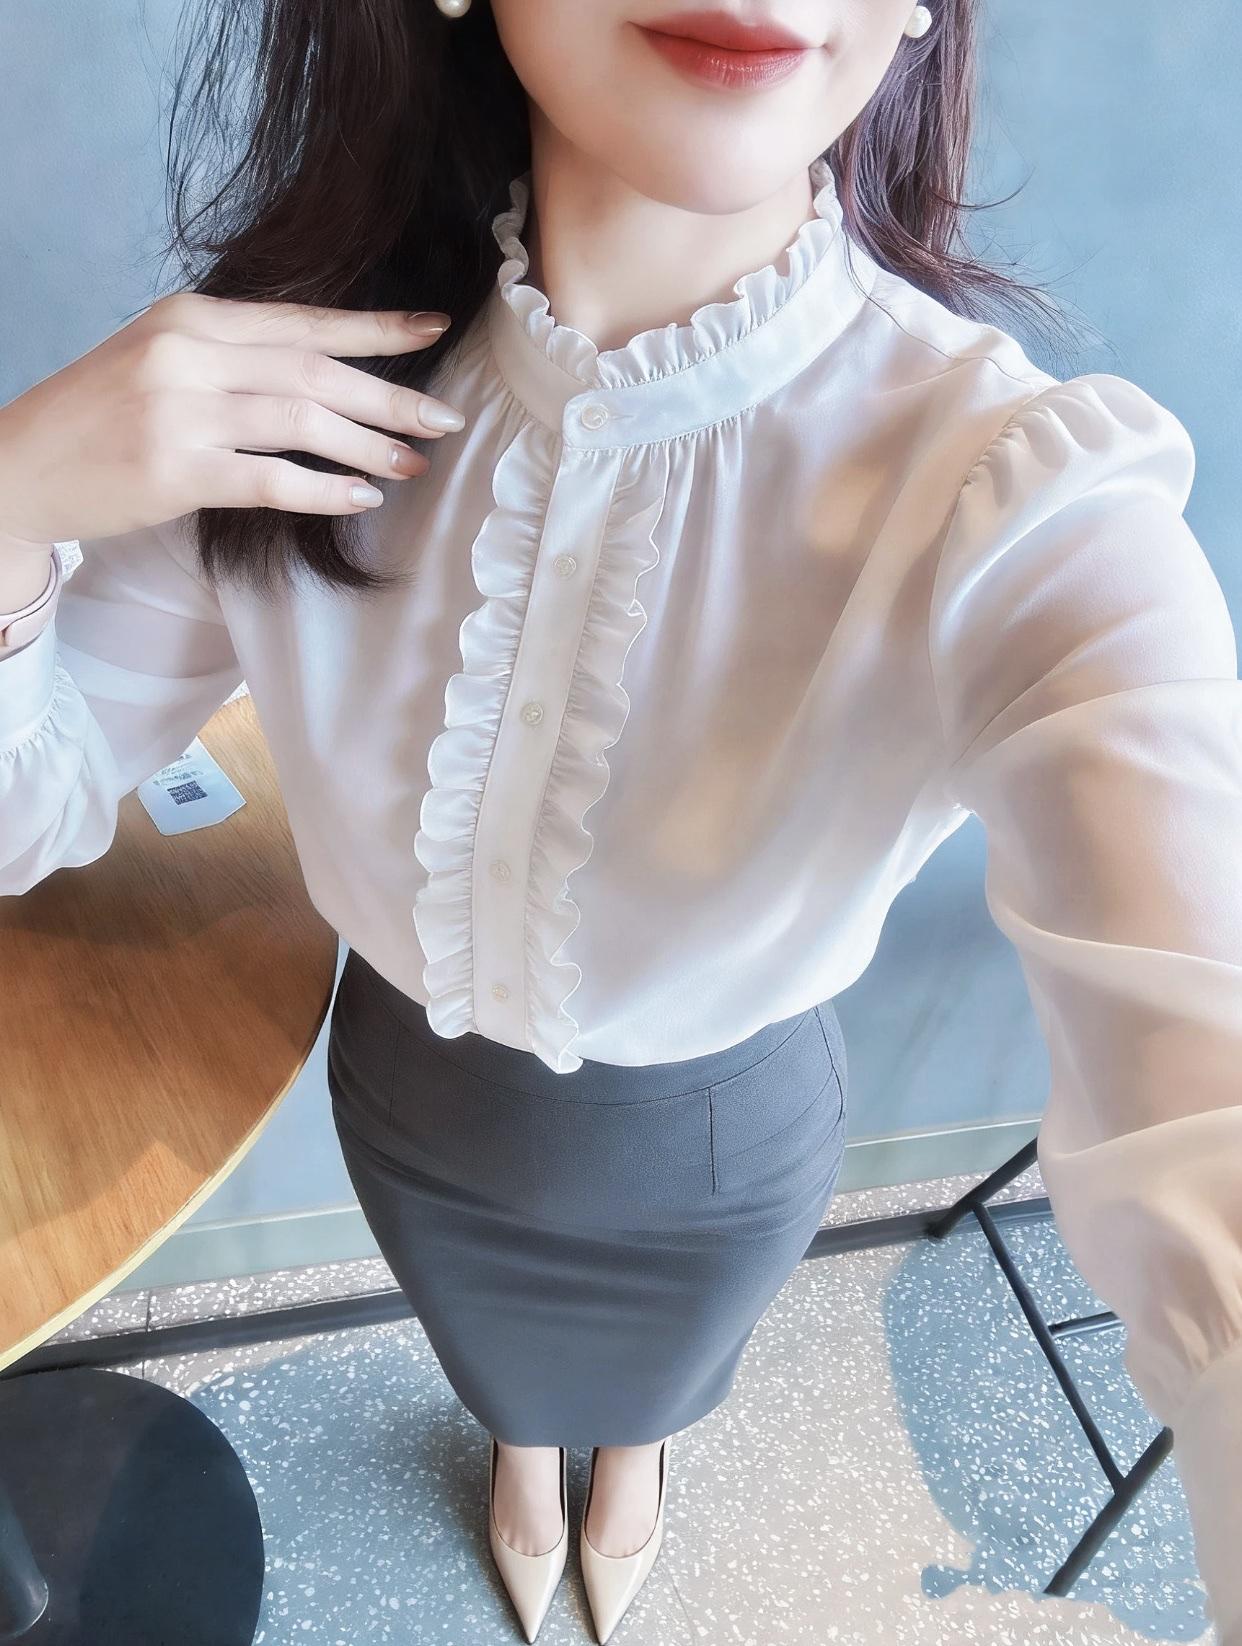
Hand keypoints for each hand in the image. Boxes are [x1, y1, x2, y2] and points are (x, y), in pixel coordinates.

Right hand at [0, 293, 463, 545]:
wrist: (21, 466)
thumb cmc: (101, 419)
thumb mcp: (161, 359)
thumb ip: (233, 355)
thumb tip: (328, 370)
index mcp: (191, 318)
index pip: (303, 320)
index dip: (376, 328)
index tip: (436, 328)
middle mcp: (187, 354)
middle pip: (315, 370)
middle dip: (390, 395)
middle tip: (446, 419)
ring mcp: (179, 412)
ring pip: (302, 422)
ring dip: (368, 444)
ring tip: (413, 463)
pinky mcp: (173, 471)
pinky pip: (271, 480)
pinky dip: (323, 490)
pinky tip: (362, 496)